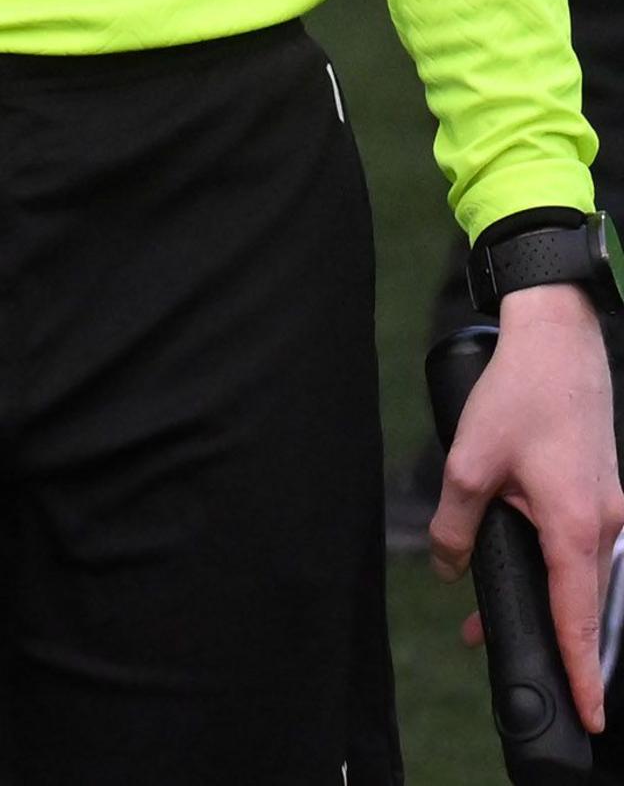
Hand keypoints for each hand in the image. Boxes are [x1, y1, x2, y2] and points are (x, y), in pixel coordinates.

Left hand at [431, 281, 623, 727]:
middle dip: (554, 641)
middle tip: (507, 663)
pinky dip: (555, 571)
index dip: (581, 667)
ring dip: (547, 602)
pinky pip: (583, 550)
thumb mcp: (469, 462)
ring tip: (486, 619)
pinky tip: (518, 568)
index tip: (589, 710)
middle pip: (584, 604)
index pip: (580, 617)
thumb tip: (446, 566)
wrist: (558, 342)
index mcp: (577, 527)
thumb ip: (454, 523)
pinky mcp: (603, 497)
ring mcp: (611, 512)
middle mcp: (607, 527)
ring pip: (582, 577)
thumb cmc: (520, 397)